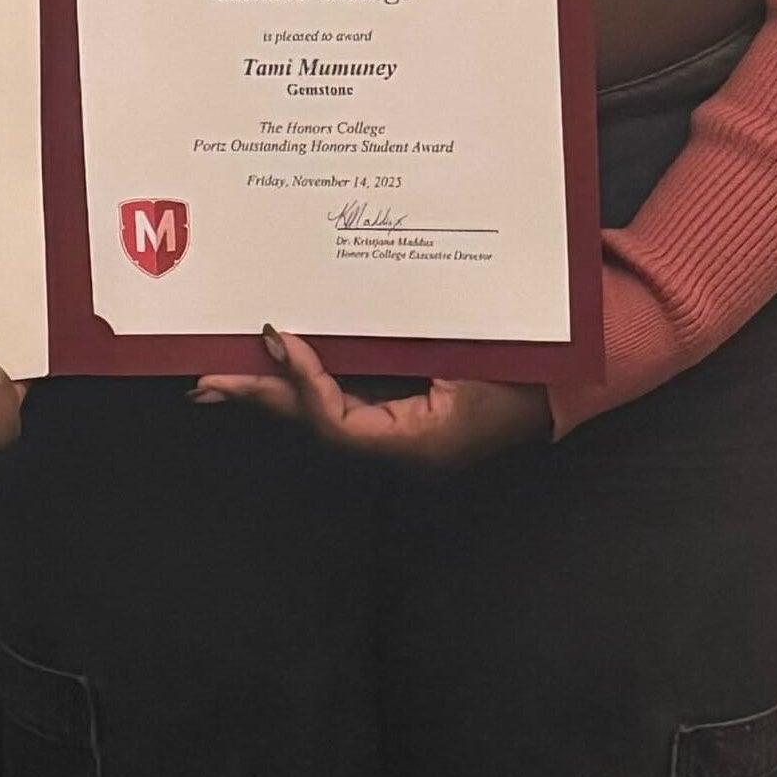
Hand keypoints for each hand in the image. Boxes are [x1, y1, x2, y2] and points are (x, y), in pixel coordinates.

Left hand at [196, 322, 551, 471]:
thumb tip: (324, 326)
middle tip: (204, 381)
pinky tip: (278, 366)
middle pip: (314, 426)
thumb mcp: (469, 352)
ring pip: (323, 417)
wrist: (573, 379)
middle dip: (260, 398)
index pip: (337, 424)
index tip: (279, 337)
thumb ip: (402, 343)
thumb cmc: (530, 362)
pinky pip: (346, 404)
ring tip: (220, 378)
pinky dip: (310, 383)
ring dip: (275, 393)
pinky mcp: (406, 418)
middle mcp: (404, 451)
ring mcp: (404, 438)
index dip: (301, 384)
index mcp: (420, 443)